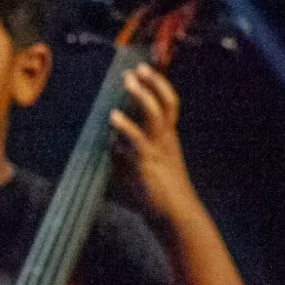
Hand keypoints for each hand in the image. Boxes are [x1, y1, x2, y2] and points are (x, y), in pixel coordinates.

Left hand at [108, 63, 202, 222]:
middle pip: (166, 103)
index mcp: (168, 138)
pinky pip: (137, 140)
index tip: (144, 69)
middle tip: (136, 68)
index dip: (158, 85)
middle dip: (153, 82)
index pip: (168, 104)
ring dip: (142, 95)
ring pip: (155, 114)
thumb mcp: (142, 168)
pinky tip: (113, 116)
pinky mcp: (148, 162)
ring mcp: (159, 149)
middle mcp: (166, 139)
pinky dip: (126, 126)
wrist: (174, 215)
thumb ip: (127, 155)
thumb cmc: (157, 194)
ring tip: (128, 81)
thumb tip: (109, 145)